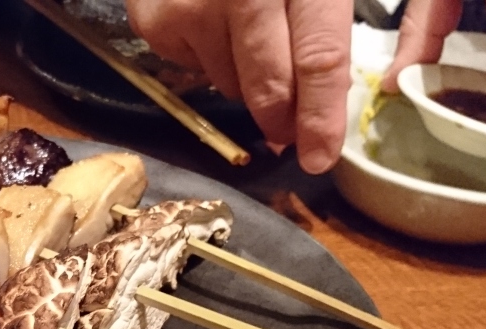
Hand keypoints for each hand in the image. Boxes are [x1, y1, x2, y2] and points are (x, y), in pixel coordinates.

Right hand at [126, 0, 354, 173]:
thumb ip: (330, 18)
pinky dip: (211, 57)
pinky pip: (194, 67)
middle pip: (269, 86)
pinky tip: (213, 21)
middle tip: (293, 134)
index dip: (322, 116)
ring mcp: (189, 10)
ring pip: (231, 84)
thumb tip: (331, 91)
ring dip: (249, 81)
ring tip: (251, 40)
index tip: (320, 158)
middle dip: (285, 120)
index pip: (319, 58)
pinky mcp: (155, 22)